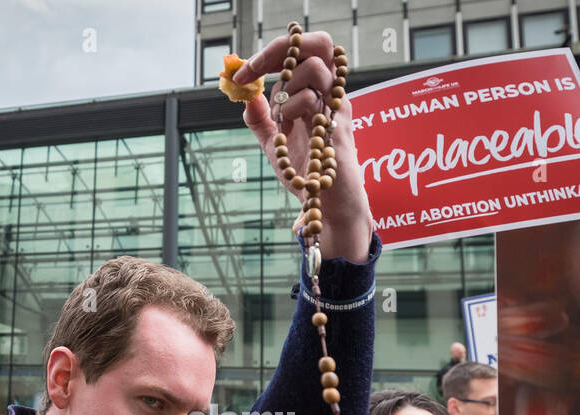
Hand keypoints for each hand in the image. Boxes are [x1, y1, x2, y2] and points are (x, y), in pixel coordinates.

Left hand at [233, 32, 371, 262]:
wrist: (325, 206)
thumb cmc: (306, 174)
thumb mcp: (275, 144)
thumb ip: (260, 120)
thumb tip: (245, 96)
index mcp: (318, 92)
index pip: (301, 51)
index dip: (269, 54)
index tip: (241, 74)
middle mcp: (331, 94)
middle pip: (320, 43)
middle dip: (281, 50)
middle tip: (255, 71)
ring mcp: (337, 108)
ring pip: (313, 67)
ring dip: (285, 90)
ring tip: (282, 121)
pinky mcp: (338, 126)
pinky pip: (312, 100)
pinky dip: (292, 109)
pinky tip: (287, 132)